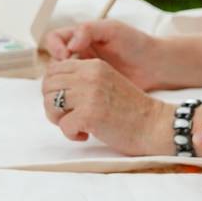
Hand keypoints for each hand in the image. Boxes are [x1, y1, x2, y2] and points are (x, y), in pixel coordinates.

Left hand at [41, 58, 174, 155]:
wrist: (154, 125)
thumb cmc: (130, 110)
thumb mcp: (106, 83)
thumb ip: (84, 81)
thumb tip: (51, 90)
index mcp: (93, 65)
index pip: (54, 69)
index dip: (53, 89)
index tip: (65, 103)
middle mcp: (89, 75)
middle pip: (47, 86)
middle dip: (52, 105)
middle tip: (68, 117)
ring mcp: (89, 94)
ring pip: (49, 104)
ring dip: (59, 120)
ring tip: (76, 125)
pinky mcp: (89, 114)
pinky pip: (63, 125)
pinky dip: (72, 134)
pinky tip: (86, 135)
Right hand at [42, 20, 161, 88]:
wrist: (154, 66)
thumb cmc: (136, 43)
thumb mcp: (114, 30)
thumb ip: (90, 30)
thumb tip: (71, 44)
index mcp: (80, 38)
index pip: (54, 39)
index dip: (54, 47)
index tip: (65, 56)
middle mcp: (78, 55)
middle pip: (53, 62)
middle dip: (55, 70)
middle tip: (67, 75)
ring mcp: (83, 74)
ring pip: (59, 81)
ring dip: (61, 86)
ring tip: (73, 89)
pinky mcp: (90, 91)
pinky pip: (73, 95)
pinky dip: (72, 98)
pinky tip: (81, 99)